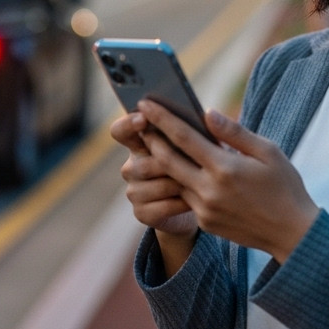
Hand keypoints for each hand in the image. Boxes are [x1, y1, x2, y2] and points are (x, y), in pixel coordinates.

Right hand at [110, 111, 198, 237]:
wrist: (198, 205)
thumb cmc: (198, 167)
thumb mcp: (197, 147)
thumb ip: (195, 132)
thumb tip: (208, 115)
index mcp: (140, 144)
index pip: (120, 131)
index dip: (127, 124)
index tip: (144, 118)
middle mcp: (131, 167)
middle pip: (141, 164)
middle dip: (169, 165)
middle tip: (193, 164)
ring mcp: (134, 191)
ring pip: (156, 185)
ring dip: (180, 184)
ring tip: (198, 183)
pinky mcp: (141, 213)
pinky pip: (162, 207)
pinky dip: (181, 204)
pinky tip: (194, 201)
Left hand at [137, 100, 319, 263]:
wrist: (292, 233)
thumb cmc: (285, 186)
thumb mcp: (268, 151)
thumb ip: (234, 132)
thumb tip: (207, 112)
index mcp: (225, 168)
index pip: (183, 137)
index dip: (161, 118)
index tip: (145, 103)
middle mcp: (209, 190)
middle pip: (167, 160)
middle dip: (152, 139)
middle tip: (140, 121)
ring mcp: (205, 209)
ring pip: (173, 180)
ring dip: (162, 162)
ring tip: (156, 143)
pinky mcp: (205, 223)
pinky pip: (186, 197)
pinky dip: (180, 181)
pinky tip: (181, 169)